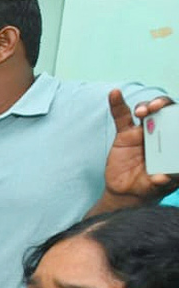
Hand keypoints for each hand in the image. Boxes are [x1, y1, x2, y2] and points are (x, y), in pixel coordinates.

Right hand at [101, 89, 178, 204]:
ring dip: (146, 106)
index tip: (175, 116)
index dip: (177, 116)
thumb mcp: (157, 187)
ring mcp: (143, 132)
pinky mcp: (125, 134)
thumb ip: (163, 182)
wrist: (126, 193)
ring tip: (142, 111)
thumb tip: (163, 178)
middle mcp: (161, 133)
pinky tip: (114, 94)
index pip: (178, 123)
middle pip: (165, 111)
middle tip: (157, 108)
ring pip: (147, 111)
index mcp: (173, 142)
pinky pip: (121, 116)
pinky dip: (117, 104)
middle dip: (163, 105)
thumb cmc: (149, 187)